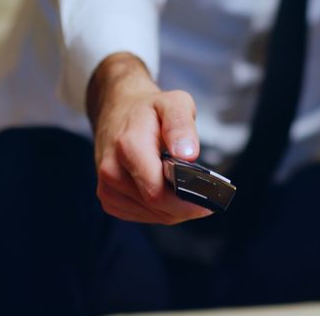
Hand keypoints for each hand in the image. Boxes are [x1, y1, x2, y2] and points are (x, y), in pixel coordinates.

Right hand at [86, 52, 211, 223]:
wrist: (118, 111)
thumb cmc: (149, 109)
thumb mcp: (174, 103)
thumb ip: (181, 125)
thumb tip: (188, 154)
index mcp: (129, 147)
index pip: (158, 192)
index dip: (188, 201)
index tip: (210, 196)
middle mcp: (113, 171)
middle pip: (159, 207)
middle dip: (186, 205)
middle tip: (206, 194)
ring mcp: (108, 188)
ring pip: (154, 215)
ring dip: (175, 208)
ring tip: (187, 188)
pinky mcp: (109, 198)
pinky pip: (144, 215)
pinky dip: (161, 209)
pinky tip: (168, 192)